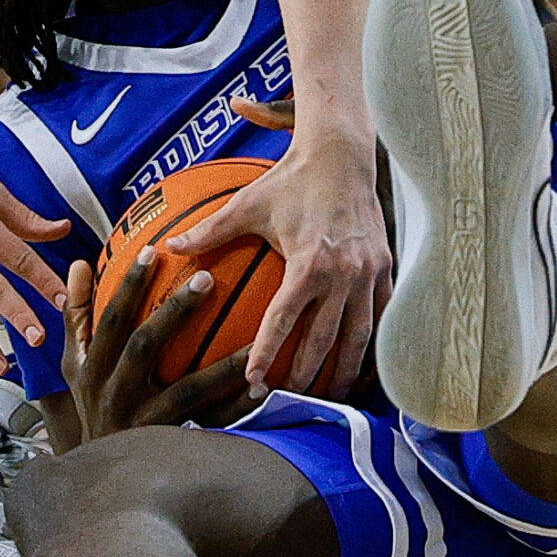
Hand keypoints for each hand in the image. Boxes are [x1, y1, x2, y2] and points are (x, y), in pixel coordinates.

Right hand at [57, 252, 259, 450]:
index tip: (152, 251)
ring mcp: (142, 422)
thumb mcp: (72, 364)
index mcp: (90, 369)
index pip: (109, 319)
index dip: (129, 286)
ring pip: (187, 389)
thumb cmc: (91, 405)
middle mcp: (113, 394)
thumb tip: (78, 265)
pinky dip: (235, 406)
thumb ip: (76, 315)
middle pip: (144, 346)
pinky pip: (208, 423)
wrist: (94, 480)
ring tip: (254, 342)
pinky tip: (262, 387)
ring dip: (222, 365)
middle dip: (175, 311)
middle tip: (208, 278)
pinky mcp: (169, 444)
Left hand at [170, 128, 386, 398]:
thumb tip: (171, 246)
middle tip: (287, 401)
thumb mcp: (247, 203)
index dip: (268, 353)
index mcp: (309, 261)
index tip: (254, 381)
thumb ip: (210, 230)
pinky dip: (370, 344)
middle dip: (305, 376)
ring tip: (329, 399)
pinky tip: (359, 365)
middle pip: (323, 339)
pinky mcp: (385, 268)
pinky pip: (380, 316)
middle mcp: (342, 273)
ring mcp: (368, 273)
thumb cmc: (290, 179)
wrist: (342, 154)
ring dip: (343, 371)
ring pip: (358, 335)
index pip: (284, 320)